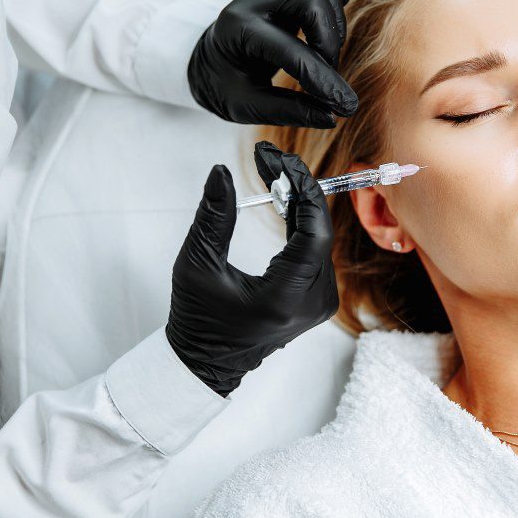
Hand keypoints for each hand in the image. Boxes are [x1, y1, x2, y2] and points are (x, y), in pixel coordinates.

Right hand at [165, 142, 338, 395]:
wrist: (207, 360)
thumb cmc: (199, 318)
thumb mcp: (196, 264)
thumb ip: (213, 217)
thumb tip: (221, 173)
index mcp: (286, 298)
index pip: (312, 233)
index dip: (301, 189)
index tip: (280, 159)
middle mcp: (313, 303)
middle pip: (319, 231)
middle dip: (297, 188)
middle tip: (271, 157)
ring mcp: (320, 302)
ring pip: (320, 237)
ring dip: (299, 201)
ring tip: (273, 171)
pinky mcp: (318, 297)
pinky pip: (316, 249)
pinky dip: (300, 221)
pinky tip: (284, 196)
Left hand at [187, 0, 357, 128]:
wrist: (210, 58)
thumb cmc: (226, 83)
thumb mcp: (246, 106)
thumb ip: (287, 110)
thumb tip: (331, 116)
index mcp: (239, 33)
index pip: (291, 52)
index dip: (324, 81)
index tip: (344, 106)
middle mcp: (256, 1)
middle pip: (309, 2)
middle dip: (329, 42)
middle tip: (327, 69)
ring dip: (333, 5)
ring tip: (329, 40)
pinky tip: (336, 5)